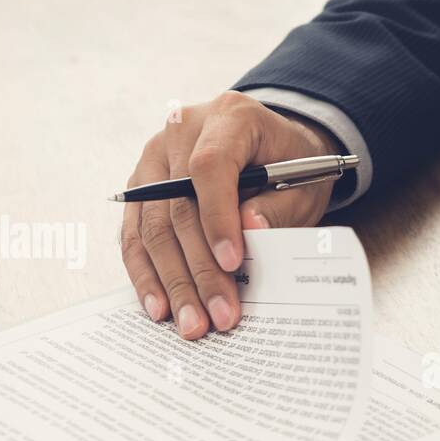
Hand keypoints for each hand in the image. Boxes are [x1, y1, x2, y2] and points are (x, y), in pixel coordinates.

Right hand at [120, 91, 338, 338]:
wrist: (273, 145)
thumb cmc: (292, 164)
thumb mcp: (304, 181)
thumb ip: (280, 205)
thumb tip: (250, 231)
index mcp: (228, 116)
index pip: (210, 167)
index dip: (217, 218)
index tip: (233, 263)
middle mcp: (180, 131)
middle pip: (178, 206)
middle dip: (198, 269)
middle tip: (218, 315)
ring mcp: (154, 159)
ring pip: (151, 227)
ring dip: (171, 282)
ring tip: (191, 323)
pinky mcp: (141, 188)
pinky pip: (134, 235)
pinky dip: (147, 274)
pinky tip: (160, 307)